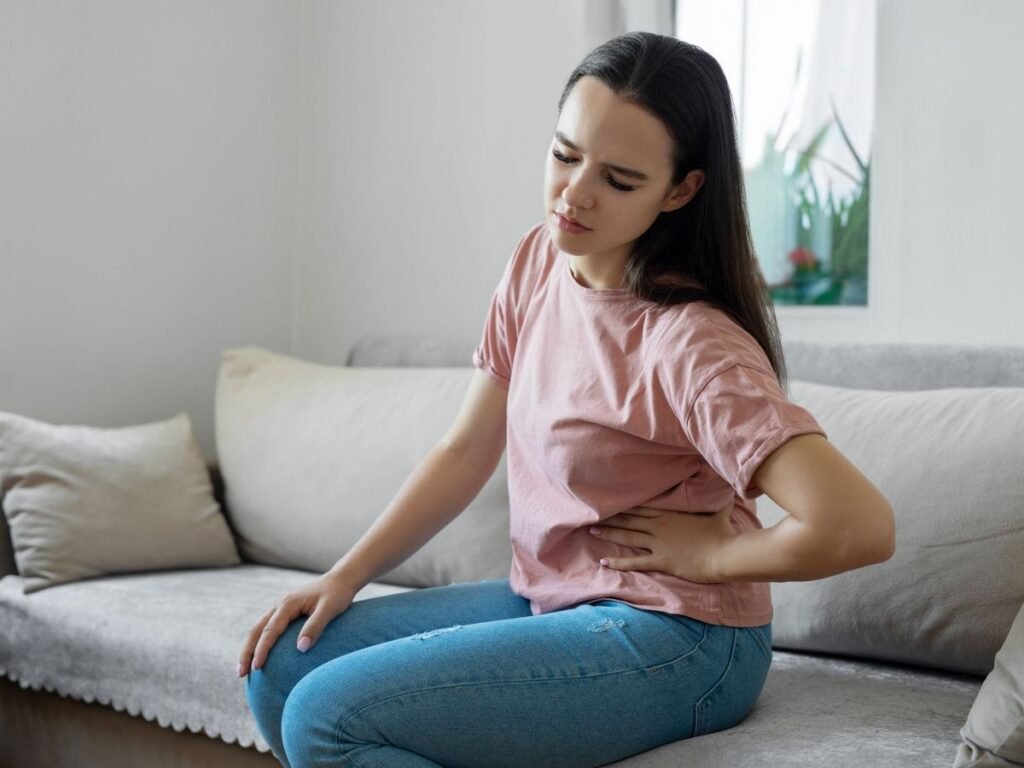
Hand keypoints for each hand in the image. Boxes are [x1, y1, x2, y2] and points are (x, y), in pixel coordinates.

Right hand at [238, 569, 358, 676]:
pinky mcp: (285, 611)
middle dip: (246, 652)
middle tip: (240, 674)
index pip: (269, 630)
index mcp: (287, 604)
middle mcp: (279, 604)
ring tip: (243, 670)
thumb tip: (301, 648)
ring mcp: (280, 607)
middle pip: (256, 630)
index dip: (262, 650)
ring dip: (249, 648)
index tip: (256, 668)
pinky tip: (259, 656)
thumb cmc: (337, 594)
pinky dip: (259, 642)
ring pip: (258, 629)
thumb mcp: (330, 609)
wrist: (341, 580)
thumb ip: (315, 626)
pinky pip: (266, 628)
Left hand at [589, 498, 738, 583]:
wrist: (724, 554)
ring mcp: (659, 543)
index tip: (610, 497)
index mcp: (670, 513)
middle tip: (591, 512)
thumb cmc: (722, 532)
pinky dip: (619, 562)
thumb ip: (718, 498)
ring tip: (592, 530)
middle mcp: (660, 525)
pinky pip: (635, 562)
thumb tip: (728, 483)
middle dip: (610, 515)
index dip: (625, 501)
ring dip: (609, 533)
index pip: (642, 505)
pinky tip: (604, 562)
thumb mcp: (719, 510)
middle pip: (630, 518)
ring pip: (628, 536)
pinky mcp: (661, 561)